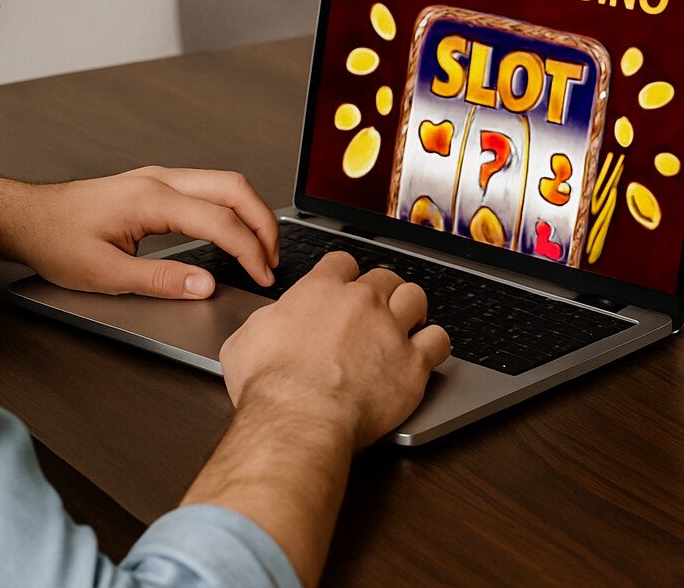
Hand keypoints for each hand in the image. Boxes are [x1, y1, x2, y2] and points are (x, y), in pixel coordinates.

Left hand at [5, 166, 278, 298]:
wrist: (26, 217)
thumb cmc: (55, 240)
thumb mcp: (106, 273)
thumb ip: (161, 279)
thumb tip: (204, 285)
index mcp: (151, 199)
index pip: (220, 221)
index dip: (248, 251)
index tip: (261, 276)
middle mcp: (160, 180)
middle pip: (234, 187)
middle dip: (263, 222)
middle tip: (273, 258)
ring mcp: (158, 178)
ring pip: (223, 182)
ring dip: (249, 212)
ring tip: (259, 247)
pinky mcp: (154, 184)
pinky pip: (207, 187)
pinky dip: (230, 208)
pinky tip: (231, 231)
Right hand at [218, 252, 450, 449]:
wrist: (297, 419)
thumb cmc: (270, 386)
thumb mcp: (244, 340)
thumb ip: (266, 322)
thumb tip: (269, 325)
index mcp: (320, 291)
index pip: (342, 262)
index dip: (343, 274)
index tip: (344, 286)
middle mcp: (360, 302)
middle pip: (384, 277)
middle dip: (380, 291)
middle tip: (374, 311)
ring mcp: (390, 330)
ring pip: (415, 298)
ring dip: (411, 309)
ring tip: (405, 323)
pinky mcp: (413, 364)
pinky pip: (439, 340)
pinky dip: (434, 344)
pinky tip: (426, 353)